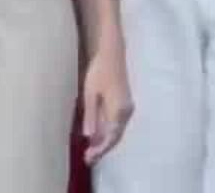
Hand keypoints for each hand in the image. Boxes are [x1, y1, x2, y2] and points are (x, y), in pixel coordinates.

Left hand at [79, 44, 133, 164]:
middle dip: (102, 149)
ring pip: (116, 131)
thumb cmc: (99, 71)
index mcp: (118, 111)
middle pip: (115, 137)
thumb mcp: (90, 94)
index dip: (100, 149)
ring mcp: (126, 108)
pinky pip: (116, 123)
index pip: (110, 137)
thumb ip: (91, 116)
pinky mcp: (123, 104)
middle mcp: (126, 112)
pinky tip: (96, 136)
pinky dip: (107, 131)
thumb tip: (89, 137)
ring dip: (104, 141)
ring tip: (90, 151)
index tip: (89, 158)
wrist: (113, 55)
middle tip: (88, 159)